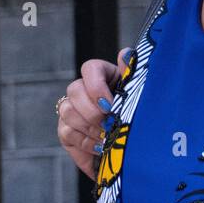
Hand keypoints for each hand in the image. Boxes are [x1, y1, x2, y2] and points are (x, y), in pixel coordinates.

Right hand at [57, 49, 129, 177]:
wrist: (130, 148)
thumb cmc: (136, 116)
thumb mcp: (138, 96)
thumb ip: (131, 74)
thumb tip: (125, 53)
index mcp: (102, 76)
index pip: (90, 68)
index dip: (96, 86)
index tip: (110, 105)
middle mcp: (83, 89)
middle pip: (74, 90)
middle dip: (92, 111)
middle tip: (108, 125)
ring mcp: (71, 109)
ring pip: (67, 112)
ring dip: (89, 128)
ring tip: (107, 138)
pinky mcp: (66, 131)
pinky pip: (67, 133)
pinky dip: (85, 143)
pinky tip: (100, 148)